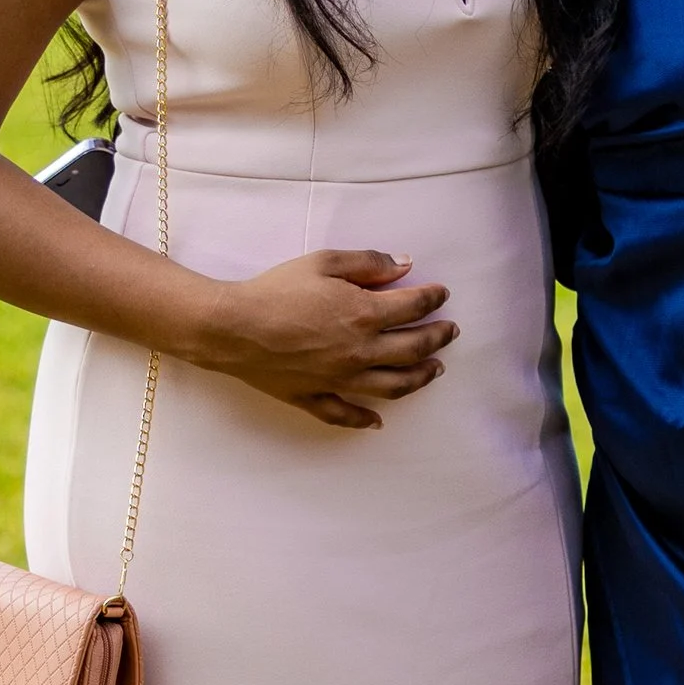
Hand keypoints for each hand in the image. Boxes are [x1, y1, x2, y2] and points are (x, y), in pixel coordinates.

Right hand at [189, 248, 454, 430]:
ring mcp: (341, 379)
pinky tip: (377, 422)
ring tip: (434, 370)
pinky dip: (365, 420)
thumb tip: (405, 266)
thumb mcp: (323, 262)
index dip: (433, 298)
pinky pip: (346, 414)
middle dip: (438, 338)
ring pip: (393, 386)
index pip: (414, 307)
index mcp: (364, 314)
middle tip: (450, 332)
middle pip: (413, 349)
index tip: (442, 294)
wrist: (233, 327)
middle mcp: (361, 351)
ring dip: (420, 378)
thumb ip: (368, 263)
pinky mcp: (315, 397)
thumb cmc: (276, 289)